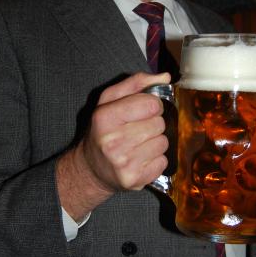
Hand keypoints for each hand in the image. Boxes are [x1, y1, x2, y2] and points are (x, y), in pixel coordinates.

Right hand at [56, 72, 170, 219]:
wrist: (91, 169)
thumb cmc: (102, 131)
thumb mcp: (109, 101)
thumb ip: (136, 83)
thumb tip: (165, 77)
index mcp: (104, 117)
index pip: (151, 104)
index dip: (152, 105)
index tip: (144, 110)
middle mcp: (112, 141)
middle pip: (159, 124)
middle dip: (152, 124)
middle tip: (137, 129)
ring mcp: (124, 163)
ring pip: (163, 143)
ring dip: (155, 142)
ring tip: (139, 144)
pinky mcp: (134, 180)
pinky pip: (163, 162)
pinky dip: (156, 160)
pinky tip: (141, 158)